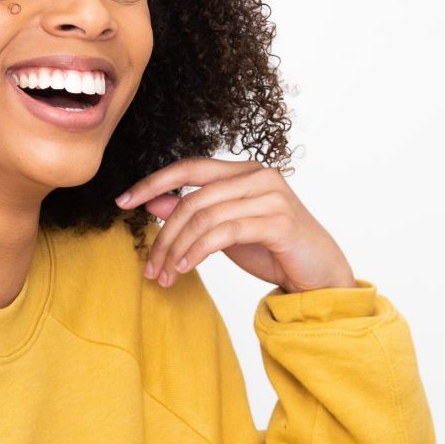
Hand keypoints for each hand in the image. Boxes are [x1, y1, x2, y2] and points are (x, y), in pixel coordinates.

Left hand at [116, 158, 354, 292]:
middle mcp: (259, 176)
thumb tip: (153, 202)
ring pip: (204, 217)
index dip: (153, 182)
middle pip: (192, 199)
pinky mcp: (277, 221)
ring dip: (177, 249)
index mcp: (246, 171)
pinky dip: (197, 252)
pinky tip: (185, 268)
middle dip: (163, 234)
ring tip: (165, 275)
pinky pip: (223, 233)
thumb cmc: (275, 251)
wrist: (321, 275)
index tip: (123, 202)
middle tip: (148, 266)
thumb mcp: (226, 231)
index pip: (190, 168)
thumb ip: (195, 213)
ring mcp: (270, 196)